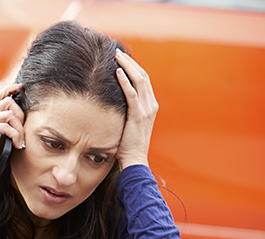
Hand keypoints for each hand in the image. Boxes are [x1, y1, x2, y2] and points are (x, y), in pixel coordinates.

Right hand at [0, 84, 25, 186]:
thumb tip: (22, 136)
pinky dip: (14, 135)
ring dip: (19, 128)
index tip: (22, 89)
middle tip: (24, 134)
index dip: (10, 90)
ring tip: (20, 143)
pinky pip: (5, 126)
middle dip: (21, 115)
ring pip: (9, 113)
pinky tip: (16, 145)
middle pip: (7, 101)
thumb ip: (6, 138)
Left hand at [115, 49, 158, 170]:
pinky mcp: (138, 115)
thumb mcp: (129, 123)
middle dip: (130, 62)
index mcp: (150, 105)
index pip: (143, 80)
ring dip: (127, 66)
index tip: (122, 58)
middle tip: (117, 52)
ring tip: (116, 56)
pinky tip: (117, 72)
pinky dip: (125, 81)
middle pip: (142, 76)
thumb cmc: (128, 144)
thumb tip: (114, 102)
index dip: (133, 67)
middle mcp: (151, 105)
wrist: (134, 159)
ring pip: (139, 80)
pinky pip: (132, 93)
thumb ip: (127, 111)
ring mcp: (146, 110)